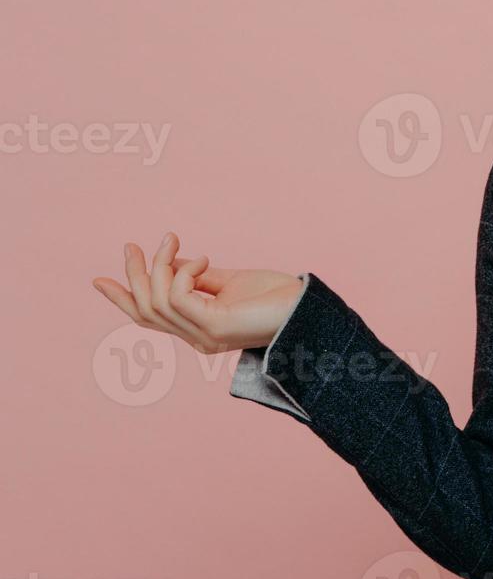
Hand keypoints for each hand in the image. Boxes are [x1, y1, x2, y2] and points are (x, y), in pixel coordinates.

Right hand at [92, 232, 303, 352]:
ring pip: (156, 302)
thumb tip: (170, 262)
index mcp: (197, 328)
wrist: (308, 309)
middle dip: (134, 275)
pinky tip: (203, 259)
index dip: (122, 298)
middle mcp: (196, 337)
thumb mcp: (228, 281)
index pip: (149, 317)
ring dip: (158, 266)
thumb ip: (198, 277)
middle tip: (133, 245)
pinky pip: (177, 297)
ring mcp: (204, 336)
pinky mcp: (215, 327)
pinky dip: (183, 272)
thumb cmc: (275, 296)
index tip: (99, 279)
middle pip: (145, 309)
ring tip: (172, 241)